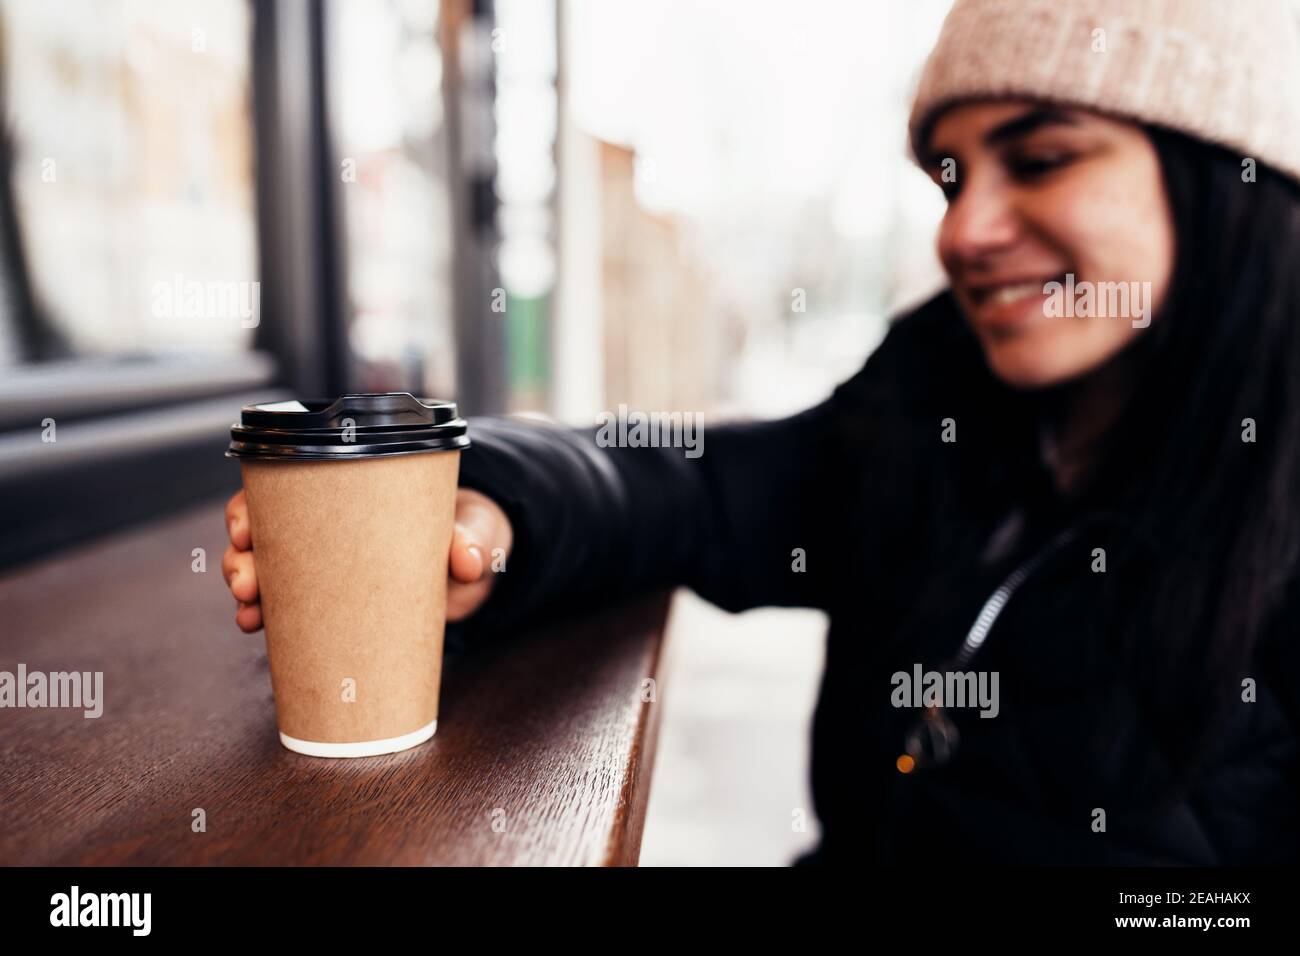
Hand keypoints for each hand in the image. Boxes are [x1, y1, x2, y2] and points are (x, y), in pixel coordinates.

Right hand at [222, 486, 513, 632]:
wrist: (479, 562)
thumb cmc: (466, 526)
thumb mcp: (472, 526)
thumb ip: (470, 540)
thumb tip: (470, 563)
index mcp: (349, 492)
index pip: (282, 487)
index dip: (251, 505)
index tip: (244, 529)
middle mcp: (325, 525)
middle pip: (260, 531)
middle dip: (241, 557)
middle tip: (247, 582)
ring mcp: (326, 565)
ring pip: (264, 570)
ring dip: (247, 590)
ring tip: (249, 614)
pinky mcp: (335, 602)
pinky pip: (288, 608)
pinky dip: (267, 618)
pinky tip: (256, 628)